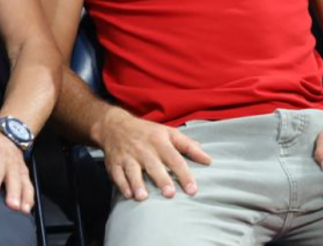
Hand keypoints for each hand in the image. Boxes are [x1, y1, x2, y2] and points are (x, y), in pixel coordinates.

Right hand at [97, 107, 211, 200]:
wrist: (115, 125)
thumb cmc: (147, 132)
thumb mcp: (169, 133)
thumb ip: (189, 146)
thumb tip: (208, 160)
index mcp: (159, 141)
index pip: (174, 158)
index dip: (184, 174)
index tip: (193, 190)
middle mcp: (143, 149)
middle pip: (153, 165)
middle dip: (161, 179)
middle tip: (169, 194)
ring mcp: (127, 156)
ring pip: (132, 170)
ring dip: (137, 183)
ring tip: (143, 197)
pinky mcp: (114, 163)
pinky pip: (117, 174)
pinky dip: (122, 184)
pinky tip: (129, 194)